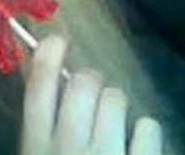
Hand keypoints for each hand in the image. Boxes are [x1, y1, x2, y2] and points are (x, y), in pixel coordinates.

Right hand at [20, 35, 162, 154]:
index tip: (57, 39)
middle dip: (90, 80)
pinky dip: (145, 133)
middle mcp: (69, 150)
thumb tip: (52, 85)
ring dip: (115, 104)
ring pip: (115, 97)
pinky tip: (138, 146)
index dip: (48, 56)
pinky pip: (148, 126)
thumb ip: (41, 131)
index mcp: (36, 148)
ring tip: (113, 125)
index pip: (38, 88)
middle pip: (82, 83)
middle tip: (93, 94)